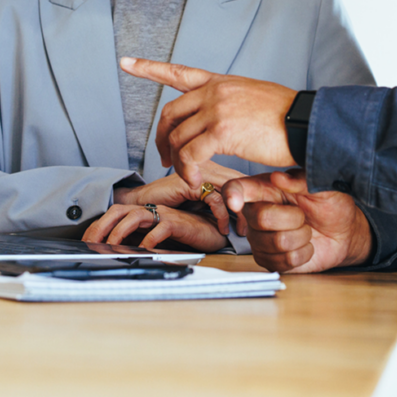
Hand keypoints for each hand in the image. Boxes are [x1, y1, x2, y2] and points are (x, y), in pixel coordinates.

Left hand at [82, 203, 228, 252]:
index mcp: (144, 212)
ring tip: (111, 247)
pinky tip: (142, 251)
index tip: (84, 243)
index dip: (97, 226)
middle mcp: (152, 210)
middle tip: (90, 245)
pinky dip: (149, 239)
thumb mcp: (155, 239)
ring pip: (136, 216)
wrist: (213, 232)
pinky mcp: (180, 223)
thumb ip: (138, 241)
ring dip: (120, 232)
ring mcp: (165, 215)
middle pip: (119, 211)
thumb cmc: (185, 236)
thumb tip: (113, 253)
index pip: (113, 214)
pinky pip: (161, 228)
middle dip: (101, 227)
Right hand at [111, 162, 246, 235]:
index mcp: (215, 168)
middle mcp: (210, 166)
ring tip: (238, 231)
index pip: (242, 179)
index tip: (255, 218)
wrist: (142, 202)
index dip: (252, 198)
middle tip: (250, 226)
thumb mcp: (202, 202)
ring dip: (238, 213)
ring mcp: (200, 171)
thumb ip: (221, 201)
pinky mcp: (190, 182)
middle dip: (249, 206)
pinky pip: (215, 198)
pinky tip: (221, 228)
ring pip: (232, 189)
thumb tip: (244, 213)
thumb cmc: (172, 204)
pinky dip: (222, 215)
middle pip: (241, 182)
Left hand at [120, 57, 296, 186]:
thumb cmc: (288, 118)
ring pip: (177, 138)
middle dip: (160, 139)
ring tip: (188, 177)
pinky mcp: (223, 130)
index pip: (178, 72)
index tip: (126, 63)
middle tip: (164, 159)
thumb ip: (230, 105)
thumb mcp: (254, 99)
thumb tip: (220, 123)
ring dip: (177, 162)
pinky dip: (188, 171)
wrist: (308, 122)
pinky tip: (196, 180)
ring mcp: (217, 109)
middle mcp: (215, 91)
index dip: (148, 68)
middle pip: (170, 114)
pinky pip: (191, 154)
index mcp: (221, 82)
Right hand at [222, 171, 372, 273]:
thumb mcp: (320, 186)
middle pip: (261, 218)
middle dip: (294, 219)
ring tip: (305, 230)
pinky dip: (303, 254)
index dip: (232, 194)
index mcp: (265, 188)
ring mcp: (260, 238)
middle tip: (303, 215)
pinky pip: (283, 261)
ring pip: (276, 242)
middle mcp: (256, 213)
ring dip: (301, 237)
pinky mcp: (269, 260)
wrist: (343, 231)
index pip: (237, 188)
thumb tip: (278, 177)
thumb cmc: (330, 204)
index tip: (235, 202)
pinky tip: (305, 246)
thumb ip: (300, 180)